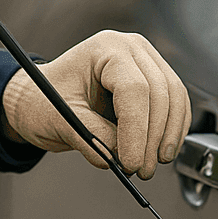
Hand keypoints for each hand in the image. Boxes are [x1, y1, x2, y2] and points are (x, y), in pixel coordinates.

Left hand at [1, 31, 189, 179]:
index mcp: (104, 48)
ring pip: (174, 99)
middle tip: (140, 170)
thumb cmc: (45, 100)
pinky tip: (160, 151)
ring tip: (147, 166)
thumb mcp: (61, 119)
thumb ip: (92, 137)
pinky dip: (172, 130)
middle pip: (159, 93)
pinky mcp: (156, 80)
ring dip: (167, 137)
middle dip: (152, 138)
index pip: (133, 88)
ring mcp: (147, 61)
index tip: (130, 162)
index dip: (136, 130)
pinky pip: (175, 105)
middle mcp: (131, 48)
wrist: (42, 97)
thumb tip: (120, 157)